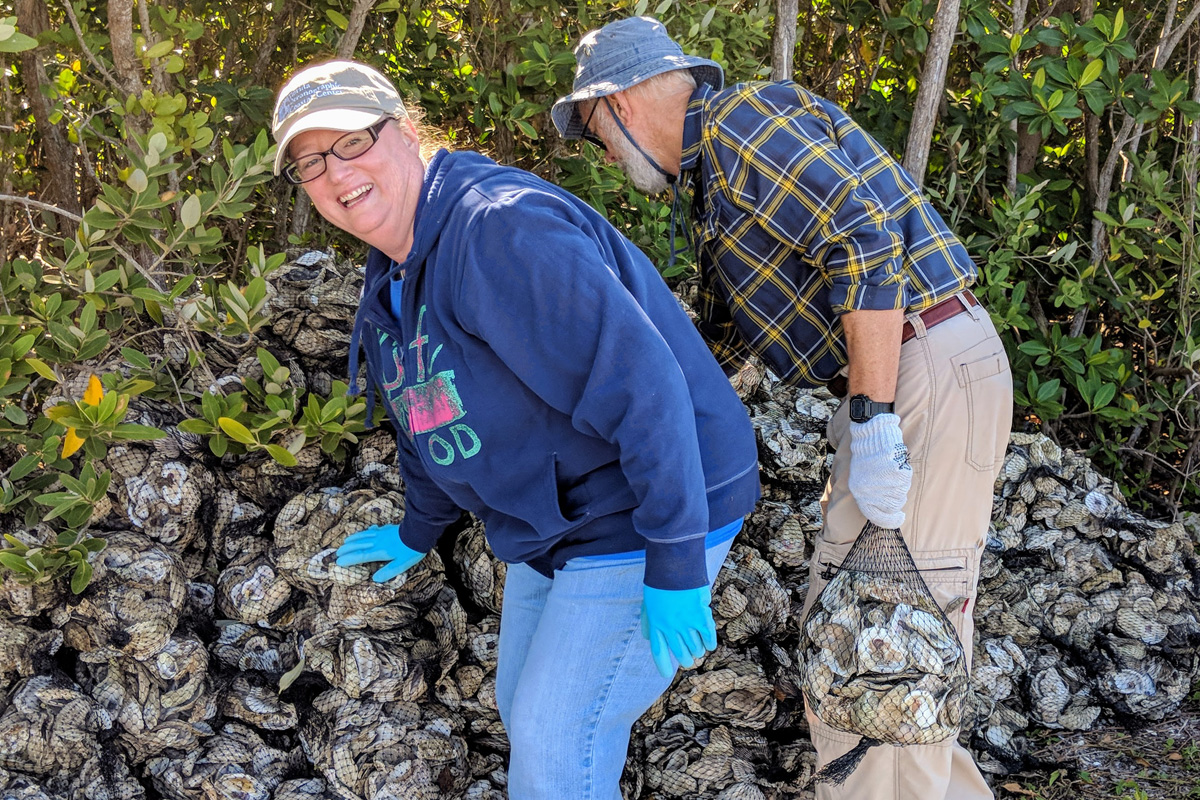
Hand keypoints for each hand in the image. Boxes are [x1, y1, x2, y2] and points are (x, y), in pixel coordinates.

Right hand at [335, 524, 425, 582]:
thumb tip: (375, 579)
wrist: (419, 531)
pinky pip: (373, 530)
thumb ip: (387, 572)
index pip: (360, 556)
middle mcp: (377, 542)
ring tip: (346, 542)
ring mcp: (381, 534)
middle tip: (338, 553)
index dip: (349, 559)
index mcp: (378, 552)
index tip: (339, 562)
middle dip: (347, 549)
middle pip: (358, 545)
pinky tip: (367, 531)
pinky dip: (366, 531)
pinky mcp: (387, 529)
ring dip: (353, 539)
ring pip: (363, 536)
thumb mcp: (401, 565)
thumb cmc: (411, 550)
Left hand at [641, 585, 716, 678]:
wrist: (674, 565)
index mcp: (655, 623)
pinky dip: (709, 642)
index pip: (658, 651)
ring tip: (700, 649)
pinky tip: (710, 644)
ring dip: (698, 650)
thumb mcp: (648, 602)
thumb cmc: (660, 582)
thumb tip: (645, 637)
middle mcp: (670, 627)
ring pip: (695, 647)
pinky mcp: (700, 617)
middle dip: (685, 658)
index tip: (665, 674)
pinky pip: (708, 637)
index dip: (662, 665)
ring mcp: (686, 623)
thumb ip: (647, 621)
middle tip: (689, 658)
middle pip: (680, 653)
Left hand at [847, 412, 911, 528]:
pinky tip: (895, 463)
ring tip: (891, 468)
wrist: (870, 433)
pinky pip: (905, 480)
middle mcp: (870, 491)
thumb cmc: (866, 454)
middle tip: (893, 483)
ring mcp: (883, 484)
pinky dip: (903, 472)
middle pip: (892, 506)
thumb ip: (870, 494)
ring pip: (901, 493)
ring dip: (900, 483)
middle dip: (896, 498)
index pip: (875, 516)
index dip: (889, 520)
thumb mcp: (860, 477)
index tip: (898, 519)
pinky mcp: (895, 474)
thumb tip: (885, 508)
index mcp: (859, 492)